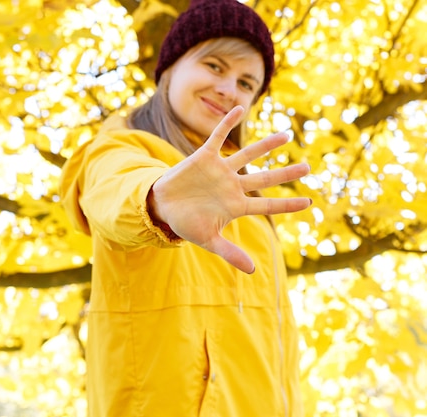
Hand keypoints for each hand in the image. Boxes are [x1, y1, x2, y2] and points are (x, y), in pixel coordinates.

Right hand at [148, 105, 310, 273]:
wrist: (161, 207)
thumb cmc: (185, 223)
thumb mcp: (208, 240)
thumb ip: (230, 253)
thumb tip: (253, 271)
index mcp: (236, 206)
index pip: (267, 205)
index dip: (287, 204)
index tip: (308, 203)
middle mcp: (232, 186)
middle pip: (264, 178)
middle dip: (286, 173)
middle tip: (308, 167)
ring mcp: (220, 171)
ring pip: (247, 154)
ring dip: (266, 145)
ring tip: (286, 136)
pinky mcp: (204, 157)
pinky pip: (217, 137)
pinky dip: (227, 124)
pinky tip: (240, 109)